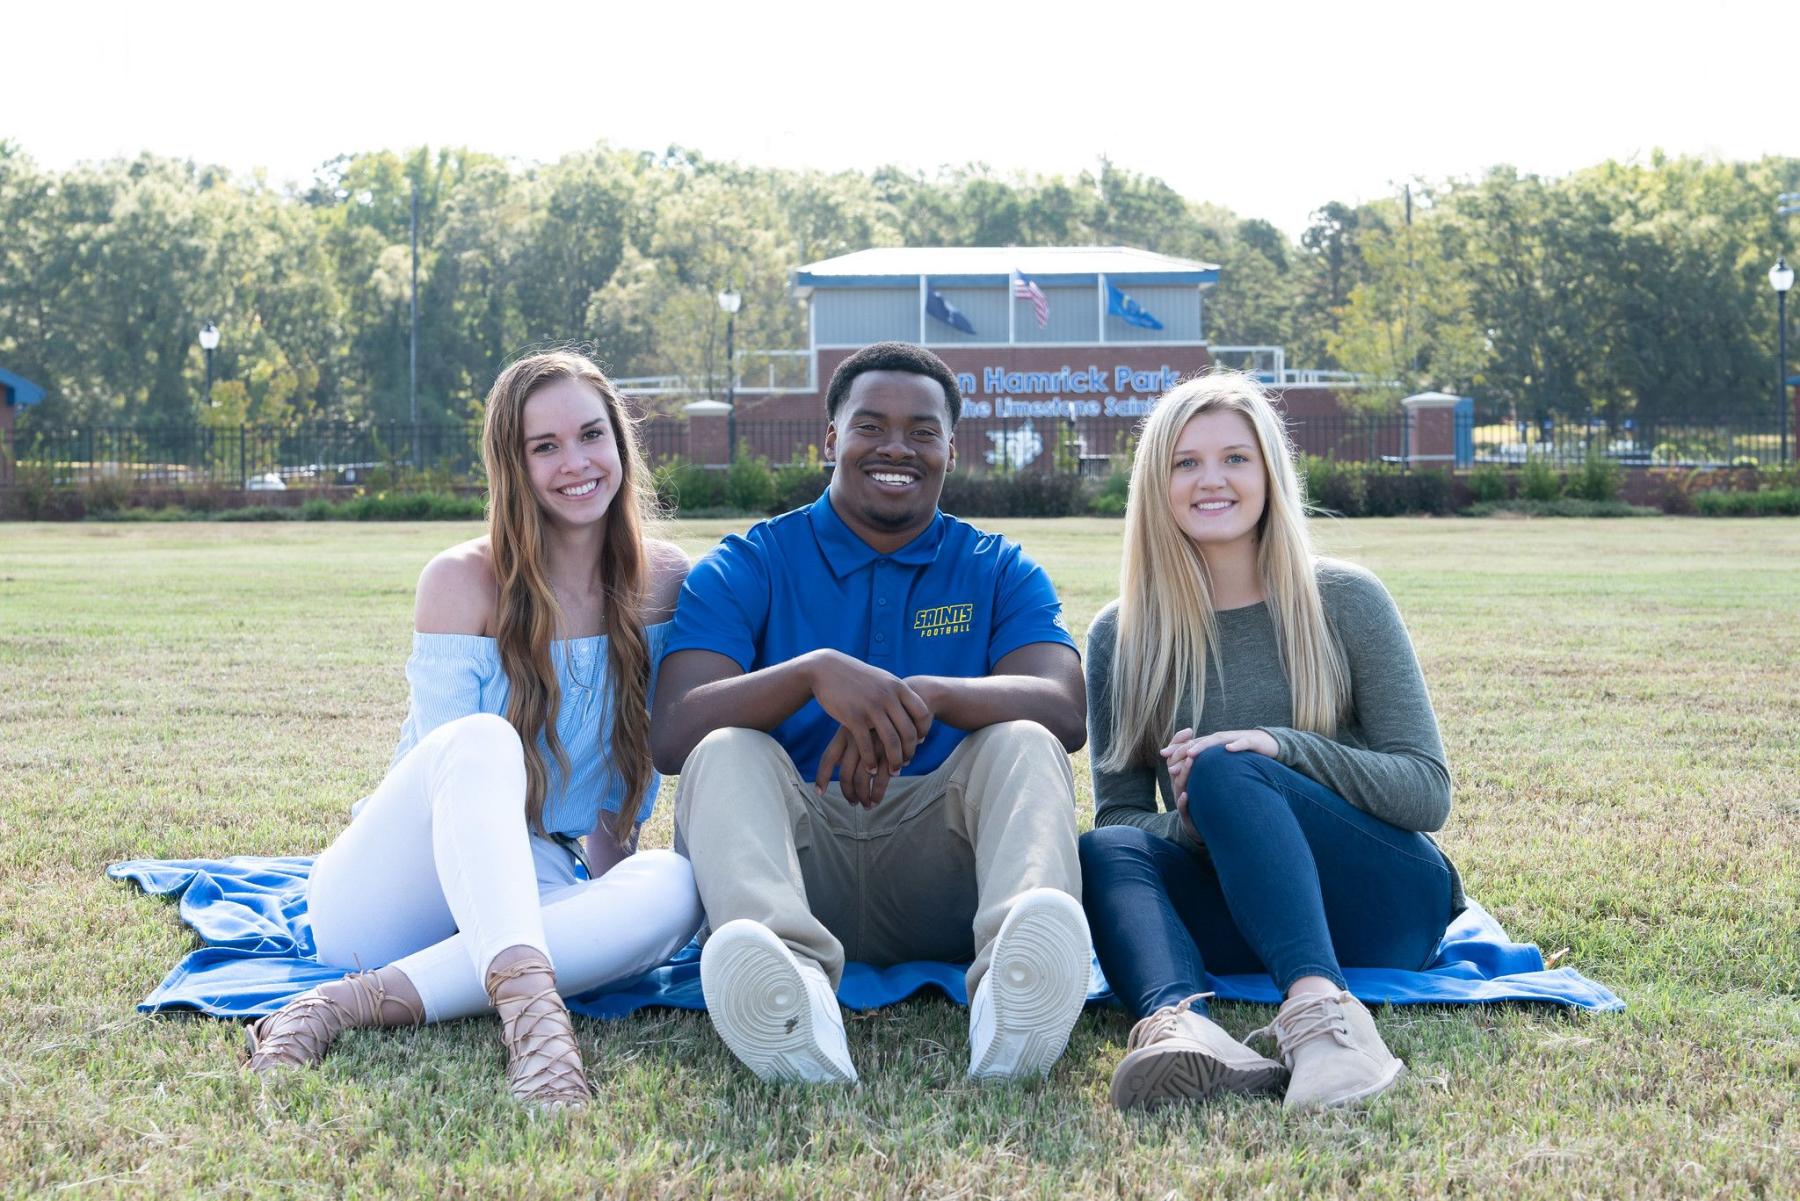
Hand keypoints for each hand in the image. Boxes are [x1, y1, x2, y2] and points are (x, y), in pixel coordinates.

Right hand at [810, 652, 932, 801]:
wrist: (826, 669)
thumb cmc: (857, 677)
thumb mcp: (882, 679)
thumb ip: (898, 694)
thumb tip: (915, 711)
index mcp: (897, 686)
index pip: (922, 713)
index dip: (923, 730)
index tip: (919, 742)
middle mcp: (887, 696)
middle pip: (908, 732)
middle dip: (909, 752)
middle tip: (907, 763)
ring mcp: (870, 707)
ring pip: (891, 741)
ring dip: (894, 761)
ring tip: (893, 772)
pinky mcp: (853, 717)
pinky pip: (867, 745)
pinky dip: (871, 761)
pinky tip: (871, 769)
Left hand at [816, 724, 891, 807]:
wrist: (906, 706)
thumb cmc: (880, 720)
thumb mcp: (861, 724)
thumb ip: (849, 743)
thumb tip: (837, 763)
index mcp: (845, 732)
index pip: (828, 758)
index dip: (822, 777)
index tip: (819, 793)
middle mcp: (856, 740)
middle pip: (845, 775)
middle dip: (848, 793)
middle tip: (853, 803)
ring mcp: (872, 747)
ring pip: (861, 780)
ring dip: (863, 797)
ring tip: (866, 805)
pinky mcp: (889, 754)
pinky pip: (880, 780)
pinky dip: (877, 794)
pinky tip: (877, 800)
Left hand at [1161, 727, 1277, 806]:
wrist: (1269, 743)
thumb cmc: (1243, 753)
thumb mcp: (1223, 759)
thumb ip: (1209, 763)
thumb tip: (1191, 772)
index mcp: (1214, 743)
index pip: (1193, 744)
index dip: (1178, 748)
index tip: (1162, 754)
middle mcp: (1222, 739)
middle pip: (1200, 742)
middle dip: (1184, 749)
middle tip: (1170, 757)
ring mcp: (1236, 738)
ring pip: (1217, 741)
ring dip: (1204, 746)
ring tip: (1191, 753)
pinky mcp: (1252, 741)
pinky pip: (1242, 743)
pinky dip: (1235, 745)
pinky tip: (1227, 750)